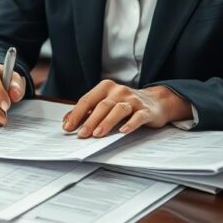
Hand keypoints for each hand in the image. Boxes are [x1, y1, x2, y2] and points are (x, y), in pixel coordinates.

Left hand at [62, 81, 191, 137]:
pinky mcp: (146, 110)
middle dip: (90, 121)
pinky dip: (130, 124)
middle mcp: (119, 91)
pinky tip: (123, 131)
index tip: (67, 127)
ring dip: (106, 122)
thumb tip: (66, 121)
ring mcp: (133, 100)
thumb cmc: (125, 103)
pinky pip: (138, 117)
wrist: (156, 101)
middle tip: (81, 135)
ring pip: (118, 110)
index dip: (76, 114)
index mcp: (105, 88)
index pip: (87, 100)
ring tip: (97, 135)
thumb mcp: (106, 102)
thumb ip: (87, 110)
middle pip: (101, 106)